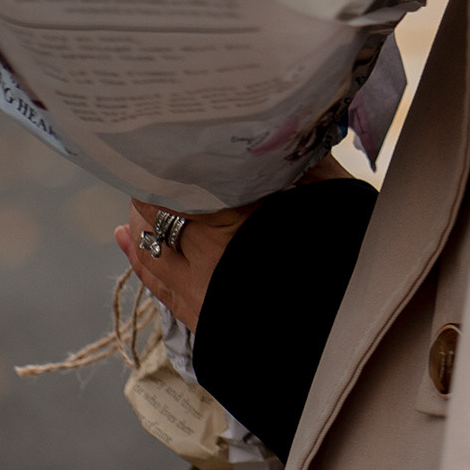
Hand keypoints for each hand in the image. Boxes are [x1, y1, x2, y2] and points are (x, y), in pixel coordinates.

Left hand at [113, 157, 355, 334]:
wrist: (340, 338)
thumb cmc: (343, 262)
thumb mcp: (334, 200)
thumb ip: (307, 163)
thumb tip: (291, 131)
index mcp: (234, 224)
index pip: (178, 182)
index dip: (170, 158)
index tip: (173, 136)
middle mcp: (204, 259)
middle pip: (155, 212)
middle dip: (155, 183)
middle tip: (163, 156)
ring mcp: (195, 293)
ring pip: (147, 245)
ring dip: (144, 216)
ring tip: (146, 189)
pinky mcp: (197, 316)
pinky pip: (153, 283)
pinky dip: (138, 256)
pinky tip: (126, 237)